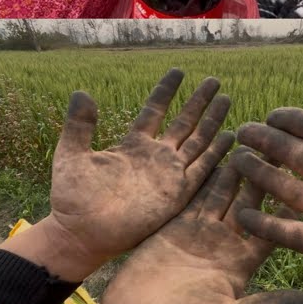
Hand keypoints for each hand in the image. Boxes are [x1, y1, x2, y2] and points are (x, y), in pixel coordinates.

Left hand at [46, 69, 235, 274]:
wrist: (81, 232)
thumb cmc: (72, 196)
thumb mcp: (72, 154)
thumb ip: (79, 125)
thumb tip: (81, 92)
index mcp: (132, 145)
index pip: (154, 111)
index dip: (166, 91)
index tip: (178, 71)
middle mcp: (154, 157)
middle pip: (183, 123)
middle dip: (198, 102)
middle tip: (214, 80)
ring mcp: (168, 176)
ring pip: (197, 143)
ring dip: (213, 122)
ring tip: (227, 100)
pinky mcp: (176, 195)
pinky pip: (202, 171)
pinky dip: (217, 154)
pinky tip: (230, 138)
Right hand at [81, 167, 302, 303]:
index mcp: (242, 265)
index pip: (274, 228)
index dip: (290, 204)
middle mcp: (224, 245)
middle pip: (251, 203)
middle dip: (266, 177)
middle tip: (282, 145)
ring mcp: (198, 234)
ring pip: (223, 193)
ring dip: (236, 168)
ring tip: (252, 140)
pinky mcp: (172, 226)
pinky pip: (193, 195)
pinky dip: (204, 174)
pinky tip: (215, 151)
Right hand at [232, 75, 302, 303]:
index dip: (302, 121)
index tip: (274, 109)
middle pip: (301, 158)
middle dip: (271, 143)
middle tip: (242, 128)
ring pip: (290, 191)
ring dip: (261, 177)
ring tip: (233, 161)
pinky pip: (293, 236)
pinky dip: (266, 226)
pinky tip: (241, 215)